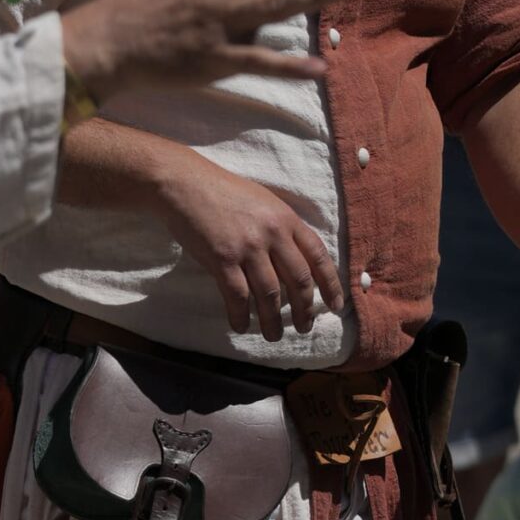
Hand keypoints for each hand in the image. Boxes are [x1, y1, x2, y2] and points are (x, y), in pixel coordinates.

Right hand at [154, 149, 341, 340]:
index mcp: (286, 219)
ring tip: (274, 335)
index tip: (335, 305)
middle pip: (298, 280)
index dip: (330, 284)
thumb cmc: (222, 192)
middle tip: (304, 327)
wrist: (185, 184)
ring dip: (273, 320)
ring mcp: (248, 247)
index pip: (318, 256)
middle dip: (305, 309)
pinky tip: (241, 326)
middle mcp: (272, 234)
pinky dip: (240, 315)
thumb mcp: (263, 203)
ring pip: (270, 294)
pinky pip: (237, 296)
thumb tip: (293, 263)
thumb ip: (280, 230)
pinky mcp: (222, 259)